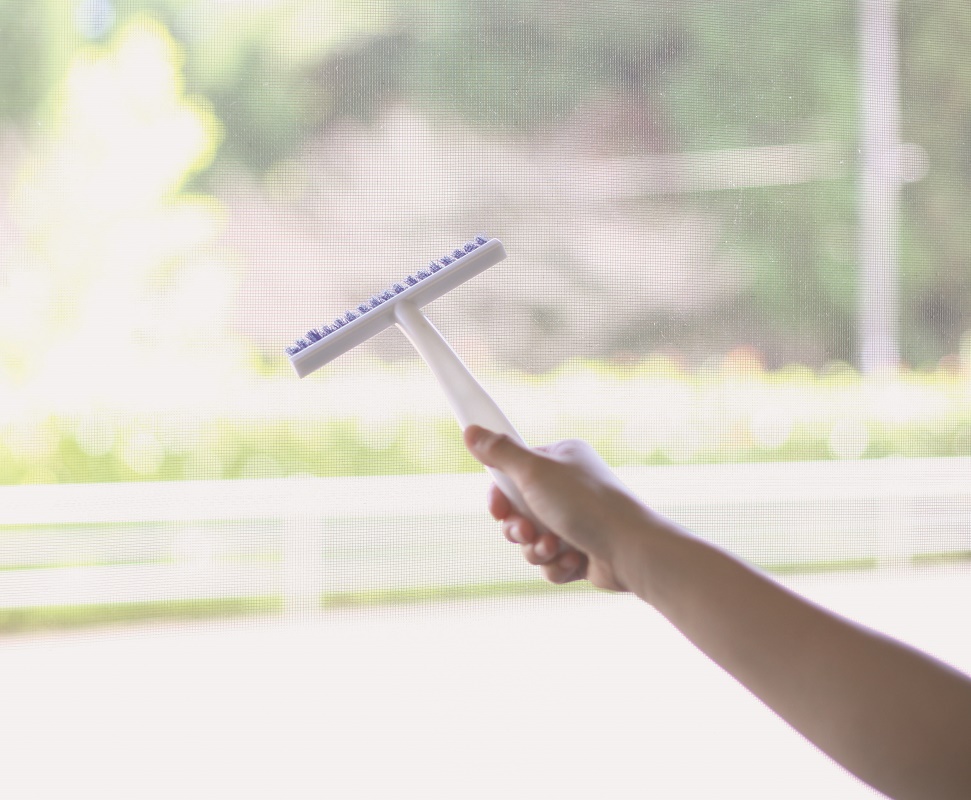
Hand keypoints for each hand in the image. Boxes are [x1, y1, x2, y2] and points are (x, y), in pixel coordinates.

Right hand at [464, 426, 652, 592]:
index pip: (513, 472)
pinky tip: (574, 560)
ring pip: (532, 539)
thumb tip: (471, 431)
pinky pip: (551, 561)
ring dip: (537, 549)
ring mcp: (576, 520)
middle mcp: (568, 487)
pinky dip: (556, 565)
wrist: (631, 549)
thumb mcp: (534, 472)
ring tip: (555, 548)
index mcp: (559, 459)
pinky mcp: (582, 550)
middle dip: (518, 528)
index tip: (497, 508)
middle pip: (518, 510)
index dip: (500, 495)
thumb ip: (500, 453)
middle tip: (526, 531)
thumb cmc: (586, 504)